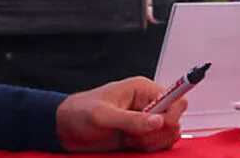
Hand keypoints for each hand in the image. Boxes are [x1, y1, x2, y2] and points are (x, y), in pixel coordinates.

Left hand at [55, 77, 186, 152]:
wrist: (65, 130)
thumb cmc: (79, 113)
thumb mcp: (103, 115)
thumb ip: (132, 119)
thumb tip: (158, 121)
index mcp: (142, 90)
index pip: (175, 98)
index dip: (171, 114)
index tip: (157, 125)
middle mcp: (146, 104)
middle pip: (174, 119)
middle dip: (158, 132)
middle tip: (136, 135)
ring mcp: (144, 121)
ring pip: (168, 134)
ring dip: (152, 142)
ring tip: (130, 140)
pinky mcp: (139, 136)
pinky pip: (157, 144)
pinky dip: (148, 149)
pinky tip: (131, 145)